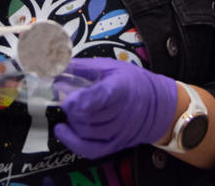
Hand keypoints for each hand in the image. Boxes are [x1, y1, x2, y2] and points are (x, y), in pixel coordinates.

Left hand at [54, 58, 177, 157]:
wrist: (156, 104)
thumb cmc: (131, 82)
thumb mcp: (111, 67)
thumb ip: (84, 67)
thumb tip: (58, 65)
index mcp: (121, 88)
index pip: (101, 96)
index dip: (81, 98)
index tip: (69, 96)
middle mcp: (122, 112)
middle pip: (87, 115)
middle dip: (72, 108)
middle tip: (68, 99)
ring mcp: (119, 131)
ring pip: (85, 130)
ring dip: (72, 120)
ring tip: (71, 110)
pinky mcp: (115, 144)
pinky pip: (89, 148)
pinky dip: (72, 141)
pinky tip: (62, 130)